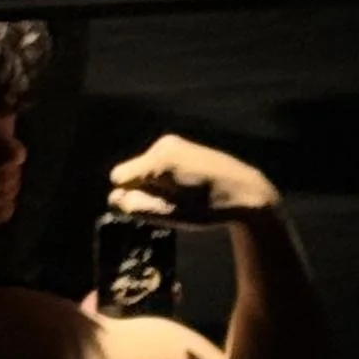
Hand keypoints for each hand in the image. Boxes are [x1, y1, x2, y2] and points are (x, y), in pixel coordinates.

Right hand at [108, 135, 280, 225]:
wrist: (244, 191)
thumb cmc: (210, 207)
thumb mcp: (172, 215)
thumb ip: (140, 207)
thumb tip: (114, 199)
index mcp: (161, 161)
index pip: (119, 178)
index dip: (127, 197)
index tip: (150, 208)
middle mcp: (163, 145)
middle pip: (130, 173)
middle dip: (141, 191)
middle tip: (171, 205)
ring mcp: (170, 143)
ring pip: (142, 170)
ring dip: (153, 187)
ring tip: (182, 196)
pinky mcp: (177, 146)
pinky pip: (154, 166)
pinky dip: (162, 180)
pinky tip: (185, 187)